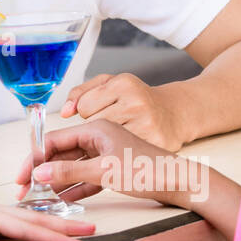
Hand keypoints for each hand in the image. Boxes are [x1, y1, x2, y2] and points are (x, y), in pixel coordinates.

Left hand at [0, 196, 94, 240]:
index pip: (26, 227)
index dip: (55, 238)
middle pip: (29, 219)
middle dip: (60, 226)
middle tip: (90, 228)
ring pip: (19, 219)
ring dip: (45, 225)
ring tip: (69, 229)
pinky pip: (6, 222)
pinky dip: (26, 226)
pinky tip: (30, 230)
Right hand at [15, 118, 195, 208]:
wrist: (183, 183)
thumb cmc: (148, 170)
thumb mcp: (104, 172)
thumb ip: (70, 173)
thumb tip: (39, 173)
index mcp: (95, 129)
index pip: (54, 141)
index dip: (34, 158)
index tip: (21, 177)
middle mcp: (98, 138)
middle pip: (61, 154)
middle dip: (42, 172)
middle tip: (24, 191)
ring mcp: (106, 154)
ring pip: (73, 168)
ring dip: (56, 182)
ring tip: (38, 198)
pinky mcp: (113, 170)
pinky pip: (87, 178)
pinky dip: (74, 188)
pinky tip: (60, 200)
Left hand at [58, 73, 187, 150]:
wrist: (174, 113)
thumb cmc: (137, 98)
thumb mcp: (109, 85)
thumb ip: (81, 93)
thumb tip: (65, 112)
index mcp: (123, 84)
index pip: (84, 106)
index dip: (88, 112)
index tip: (100, 111)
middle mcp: (136, 103)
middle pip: (93, 126)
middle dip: (96, 129)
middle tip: (111, 125)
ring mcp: (147, 125)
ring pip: (106, 142)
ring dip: (106, 144)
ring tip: (119, 135)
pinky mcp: (155, 144)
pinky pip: (122, 155)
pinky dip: (120, 155)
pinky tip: (127, 147)